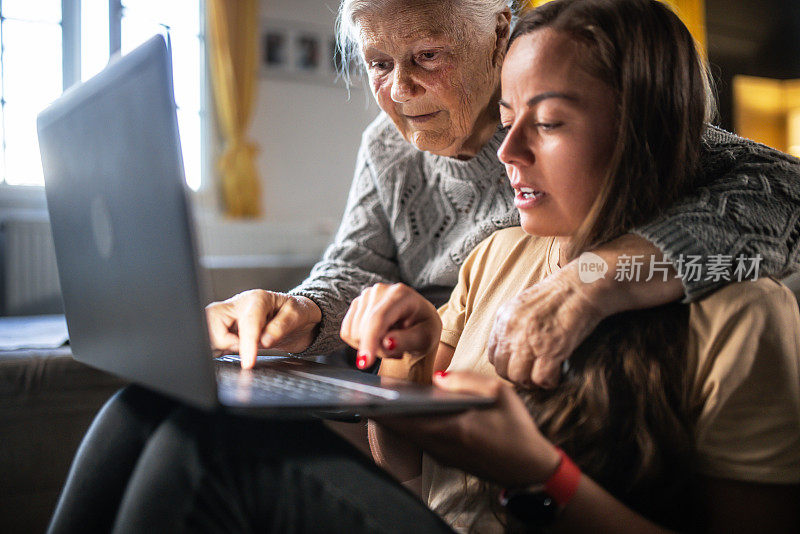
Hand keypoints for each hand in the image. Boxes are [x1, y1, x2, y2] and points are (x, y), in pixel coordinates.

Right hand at [205, 289, 321, 368]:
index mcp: (257, 299)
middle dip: (224, 341)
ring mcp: (228, 316)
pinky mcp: (223, 328)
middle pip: (213, 321)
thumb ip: (280, 327)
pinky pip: (208, 339)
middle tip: (242, 348)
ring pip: (206, 330)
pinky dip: (215, 348)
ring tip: (238, 347)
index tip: (248, 363)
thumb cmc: (296, 312)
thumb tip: (264, 340)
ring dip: (217, 345)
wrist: (296, 316)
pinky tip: (229, 349)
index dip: (246, 344)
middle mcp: (238, 305)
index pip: (247, 322)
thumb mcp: (296, 316)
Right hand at [340, 283, 440, 368]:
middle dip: (378, 349)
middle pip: (364, 329)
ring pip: (354, 333)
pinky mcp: (355, 305)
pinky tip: (378, 338)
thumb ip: (407, 341)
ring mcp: (365, 296)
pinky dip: (361, 342)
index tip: (365, 363)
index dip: (370, 341)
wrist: (416, 321)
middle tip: (398, 351)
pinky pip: (347, 333)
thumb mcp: (424, 339)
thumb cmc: (423, 330)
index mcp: (401, 294)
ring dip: (372, 346)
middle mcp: (380, 290)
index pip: (378, 319)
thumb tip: (386, 342)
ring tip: (391, 342)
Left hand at [374, 371, 559, 487]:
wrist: (530, 469)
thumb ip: (465, 381)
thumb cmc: (517, 430)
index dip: (383, 406)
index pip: (405, 419)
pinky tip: (405, 410)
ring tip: (380, 395)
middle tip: (366, 391)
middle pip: (401, 427)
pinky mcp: (447, 458)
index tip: (366, 393)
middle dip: (383, 409)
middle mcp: (441, 445)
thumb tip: (437, 376)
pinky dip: (409, 425)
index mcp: (451, 428)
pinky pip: (420, 439)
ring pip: (408, 434)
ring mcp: (443, 455)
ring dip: (395, 417)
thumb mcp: (500, 393)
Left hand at [487, 261, 603, 387]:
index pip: (493, 354)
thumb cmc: (558, 294)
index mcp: (504, 318)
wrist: (581, 287)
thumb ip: (513, 324)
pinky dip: (549, 382)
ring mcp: (529, 341)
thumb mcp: (524, 304)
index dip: (506, 364)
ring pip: (518, 377)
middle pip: (502, 369)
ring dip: (531, 381)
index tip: (519, 366)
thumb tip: (510, 346)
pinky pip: (541, 379)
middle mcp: (512, 330)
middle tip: (531, 375)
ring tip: (543, 375)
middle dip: (516, 376)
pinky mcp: (550, 350)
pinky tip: (556, 374)